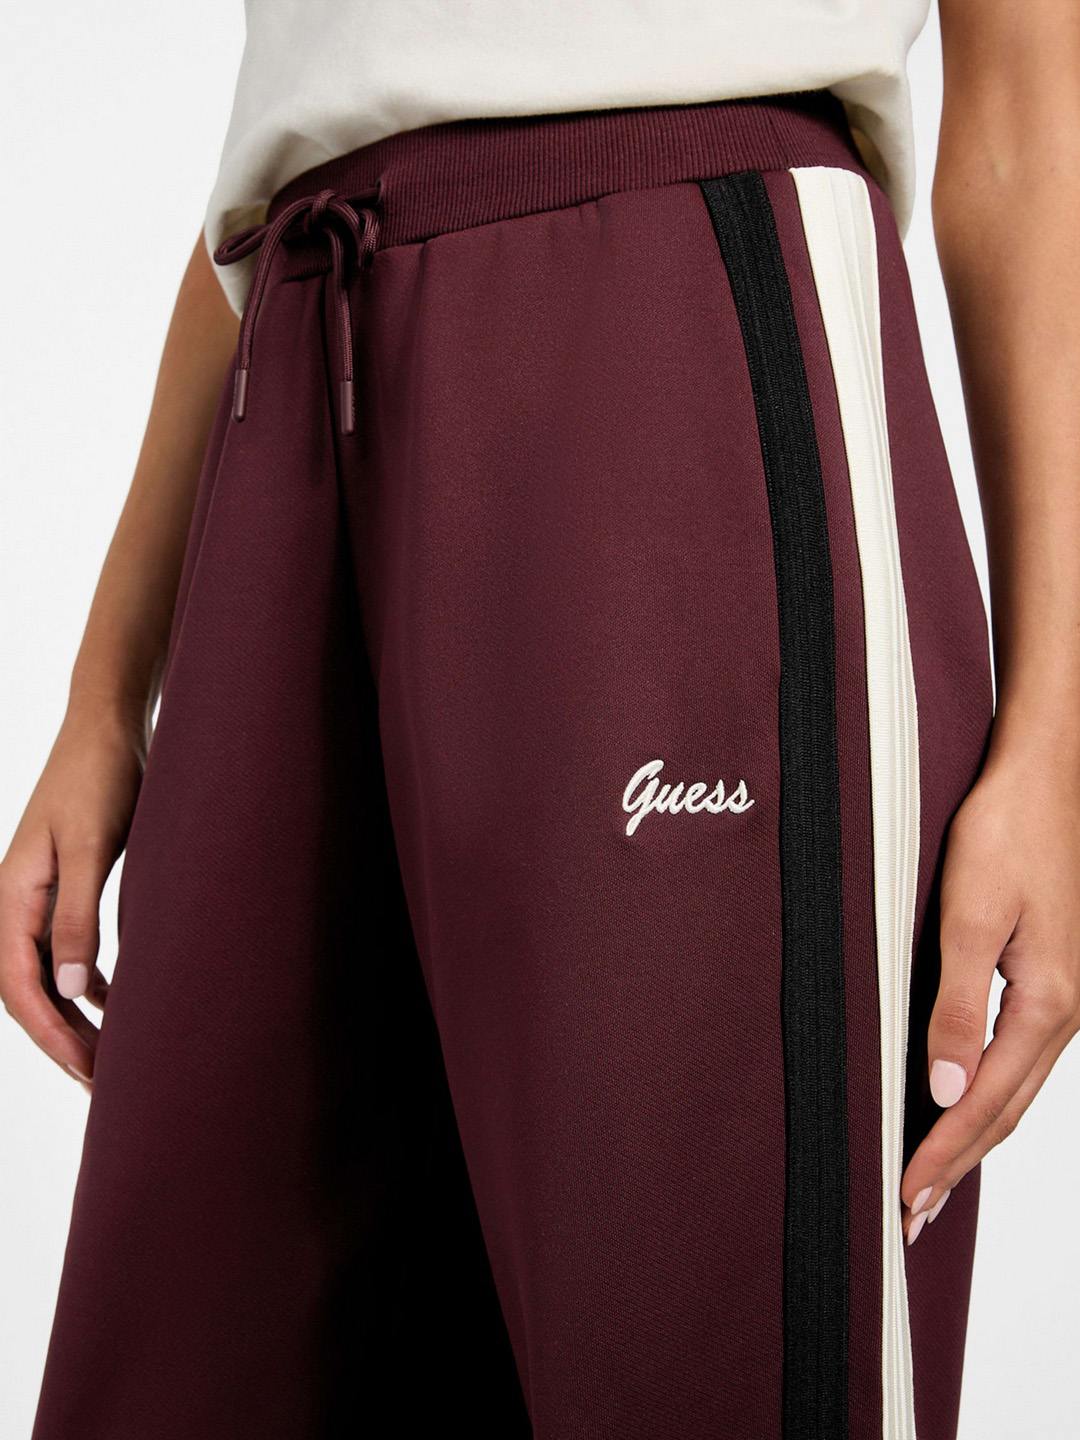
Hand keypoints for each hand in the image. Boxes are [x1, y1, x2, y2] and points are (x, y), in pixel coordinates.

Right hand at [0, 701, 145, 1088]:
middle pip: (27, 990)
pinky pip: (67, 951)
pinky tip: (116, 1004)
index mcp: (12, 894)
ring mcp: (40, 894)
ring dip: (73, 1018)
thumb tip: (72, 989)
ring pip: (47, 975)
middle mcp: (18, 901)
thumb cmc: (100, 776)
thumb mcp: (90, 846)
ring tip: (108, 1058)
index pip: (19, 985)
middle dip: (60, 1038)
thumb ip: (77, 915)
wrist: (111, 725)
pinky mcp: (68, 886)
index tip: (87, 1069)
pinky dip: (88, 984)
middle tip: (101, 1083)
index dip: (50, 1033)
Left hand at [901, 753, 1079, 1240]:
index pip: (987, 1105)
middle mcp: (1064, 1010)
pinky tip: (967, 1102)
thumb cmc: (1006, 833)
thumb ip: (955, 1008)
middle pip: (1009, 1110)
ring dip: (975, 1136)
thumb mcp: (968, 918)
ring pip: (1018, 1088)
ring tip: (935, 1175)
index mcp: (1046, 1004)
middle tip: (914, 1214)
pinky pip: (1021, 1057)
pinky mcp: (1052, 976)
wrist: (1045, 778)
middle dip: (960, 1164)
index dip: (944, 1155)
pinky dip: (991, 1094)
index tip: (907, 1199)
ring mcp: (1064, 995)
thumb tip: (947, 1092)